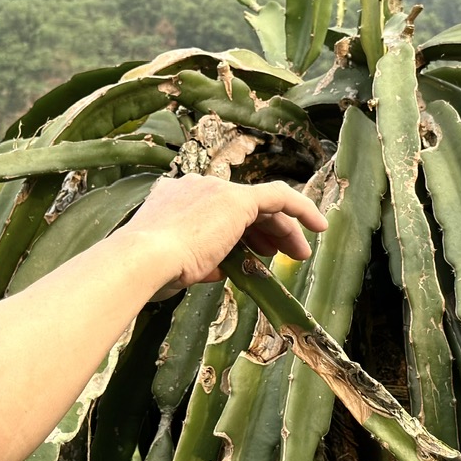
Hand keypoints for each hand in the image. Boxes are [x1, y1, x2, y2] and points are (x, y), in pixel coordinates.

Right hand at [122, 175, 325, 289]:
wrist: (143, 260)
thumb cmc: (150, 272)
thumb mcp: (177, 269)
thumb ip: (201, 264)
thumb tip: (221, 269)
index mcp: (174, 201)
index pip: (216, 213)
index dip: (239, 232)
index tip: (254, 252)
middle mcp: (194, 188)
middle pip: (242, 206)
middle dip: (266, 230)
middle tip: (282, 254)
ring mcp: (214, 191)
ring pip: (262, 204)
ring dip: (284, 229)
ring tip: (300, 253)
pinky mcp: (236, 199)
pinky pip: (278, 197)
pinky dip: (301, 209)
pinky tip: (318, 225)